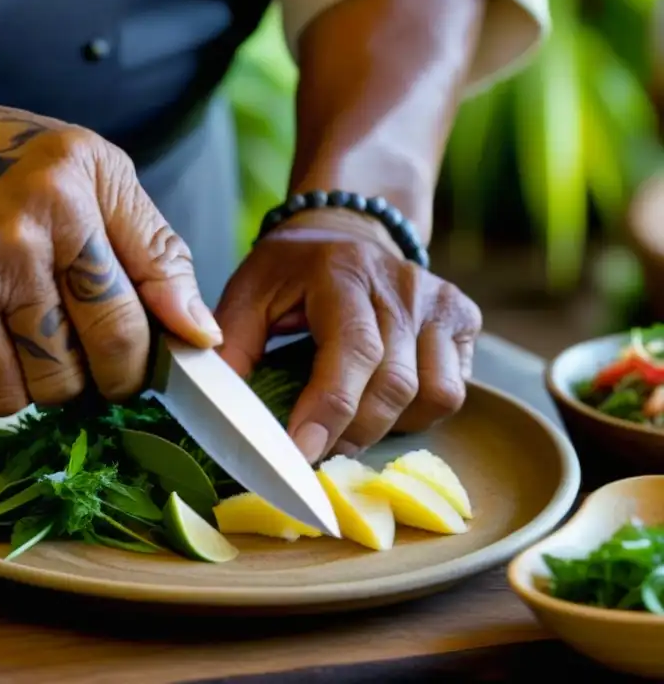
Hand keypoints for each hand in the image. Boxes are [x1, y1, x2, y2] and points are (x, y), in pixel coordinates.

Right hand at [0, 92, 221, 414]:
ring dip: (27, 382)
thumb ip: (156, 251)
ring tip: (21, 333)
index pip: (120, 326)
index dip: (132, 368)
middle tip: (74, 351)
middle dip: (82, 381)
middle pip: (67, 376)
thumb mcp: (97, 173)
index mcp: (69, 205)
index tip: (129, 371)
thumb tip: (200, 334)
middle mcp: (12, 246)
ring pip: (14, 397)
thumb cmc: (13, 161)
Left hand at [215, 209, 481, 463]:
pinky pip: (453, 390)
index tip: (302, 454)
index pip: (352, 351)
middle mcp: (401, 284)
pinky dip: (418, 413)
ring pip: (434, 395)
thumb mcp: (249, 293)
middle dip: (353, 433)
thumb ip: (232, 346)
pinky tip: (382, 402)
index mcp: (343, 272)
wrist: (346, 230)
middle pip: (395, 385)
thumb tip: (222, 409)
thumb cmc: (291, 273)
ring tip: (350, 424)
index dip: (330, 409)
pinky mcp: (463, 318)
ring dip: (390, 426)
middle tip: (318, 452)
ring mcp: (440, 300)